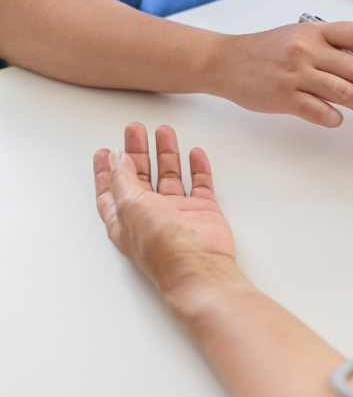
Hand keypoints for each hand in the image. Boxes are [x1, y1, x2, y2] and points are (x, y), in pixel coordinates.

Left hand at [94, 122, 242, 301]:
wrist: (200, 265)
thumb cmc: (163, 246)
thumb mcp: (130, 205)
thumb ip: (123, 178)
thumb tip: (117, 158)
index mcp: (125, 218)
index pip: (111, 189)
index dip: (106, 169)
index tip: (105, 151)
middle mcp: (151, 215)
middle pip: (141, 177)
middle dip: (137, 152)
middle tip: (136, 130)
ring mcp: (178, 213)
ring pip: (170, 177)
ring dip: (167, 154)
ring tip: (165, 132)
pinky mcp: (204, 213)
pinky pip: (201, 185)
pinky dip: (198, 168)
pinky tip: (195, 154)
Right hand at [206, 21, 352, 127]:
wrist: (225, 60)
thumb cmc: (268, 50)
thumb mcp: (303, 37)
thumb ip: (336, 48)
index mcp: (318, 32)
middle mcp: (310, 50)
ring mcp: (297, 74)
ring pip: (346, 92)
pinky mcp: (285, 97)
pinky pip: (320, 112)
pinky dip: (335, 117)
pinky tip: (340, 118)